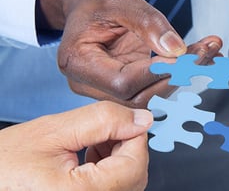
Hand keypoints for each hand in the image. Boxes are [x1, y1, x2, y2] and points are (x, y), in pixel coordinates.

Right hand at [0, 101, 152, 190]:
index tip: (125, 119)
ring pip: (127, 182)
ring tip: (92, 143)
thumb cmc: (5, 164)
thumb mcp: (54, 131)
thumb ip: (103, 121)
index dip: (135, 135)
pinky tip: (90, 158)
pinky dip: (111, 170)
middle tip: (103, 130)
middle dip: (126, 146)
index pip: (135, 163)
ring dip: (119, 158)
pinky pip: (114, 190)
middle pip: (134, 175)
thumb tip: (142, 118)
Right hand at [37, 0, 221, 107]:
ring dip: (186, 73)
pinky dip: (183, 70)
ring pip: (153, 93)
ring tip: (211, 47)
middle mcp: (90, 82)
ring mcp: (108, 87)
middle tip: (208, 48)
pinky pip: (157, 83)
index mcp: (78, 62)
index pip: (123, 83)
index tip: (188, 54)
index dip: (158, 72)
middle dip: (178, 74)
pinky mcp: (128, 83)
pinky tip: (204, 54)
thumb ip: (146, 22)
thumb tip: (176, 50)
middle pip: (140, 94)